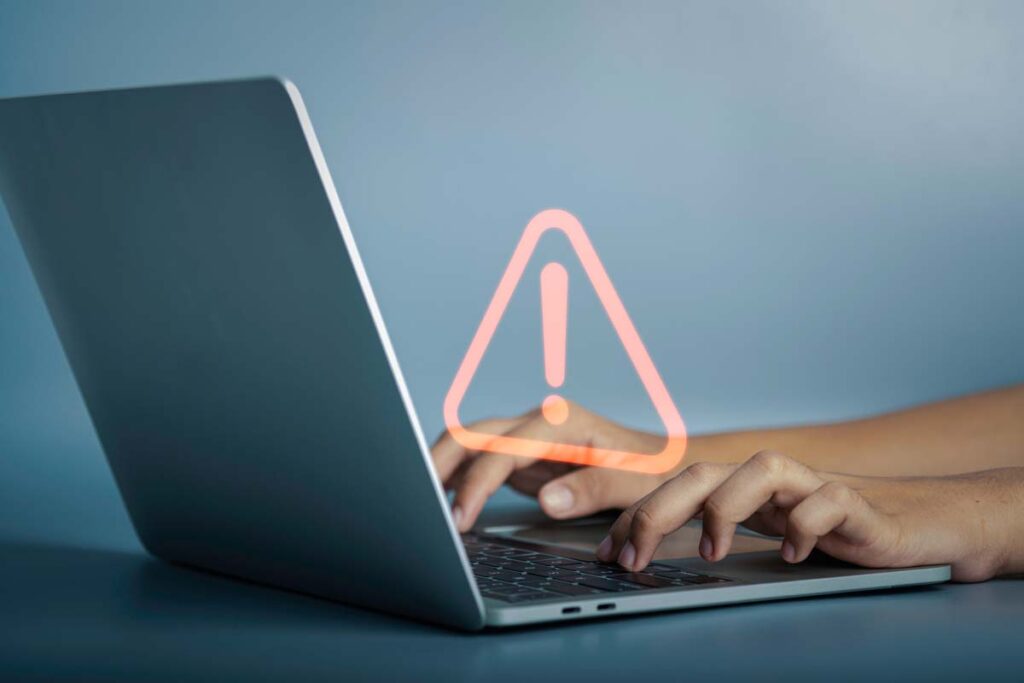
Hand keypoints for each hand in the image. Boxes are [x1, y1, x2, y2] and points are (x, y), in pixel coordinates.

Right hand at [432, 401, 673, 531]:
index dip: (477, 485)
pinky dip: (455, 480)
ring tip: (418, 506)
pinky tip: (442, 504)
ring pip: (467, 444)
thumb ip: (592, 488)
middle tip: (415, 505)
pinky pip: (478, 462)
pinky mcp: (522, 456)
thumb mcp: (634, 481)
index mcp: (561, 422)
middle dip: (435, 463)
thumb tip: (548, 500)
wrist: (662, 462)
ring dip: (439, 470)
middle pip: (471, 433)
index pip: (502, 449)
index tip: (459, 519)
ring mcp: (526, 436)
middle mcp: (537, 422)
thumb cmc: (652, 471)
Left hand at [597, 450, 1013, 581]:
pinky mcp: (860, 503)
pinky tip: (794, 555)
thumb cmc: (837, 530)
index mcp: (744, 488)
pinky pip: (829, 500)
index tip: (608, 553)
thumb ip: (721, 535)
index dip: (638, 514)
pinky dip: (807, 524)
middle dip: (658, 510)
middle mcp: (772, 481)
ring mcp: (815, 485)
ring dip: (728, 509)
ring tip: (713, 554)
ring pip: (762, 469)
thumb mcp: (768, 534)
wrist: (925, 522)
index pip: (678, 487)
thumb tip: (651, 554)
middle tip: (631, 557)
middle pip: (704, 472)